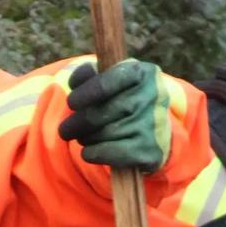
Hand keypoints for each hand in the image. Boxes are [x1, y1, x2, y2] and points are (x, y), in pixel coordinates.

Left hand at [58, 58, 172, 171]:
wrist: (159, 134)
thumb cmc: (127, 101)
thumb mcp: (115, 80)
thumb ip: (91, 75)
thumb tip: (75, 82)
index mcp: (144, 72)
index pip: (104, 84)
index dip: (83, 95)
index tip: (71, 103)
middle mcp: (153, 96)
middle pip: (99, 113)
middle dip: (77, 123)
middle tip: (66, 129)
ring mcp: (154, 125)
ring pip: (102, 134)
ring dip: (84, 138)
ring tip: (83, 138)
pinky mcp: (151, 151)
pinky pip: (109, 153)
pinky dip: (92, 153)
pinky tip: (89, 152)